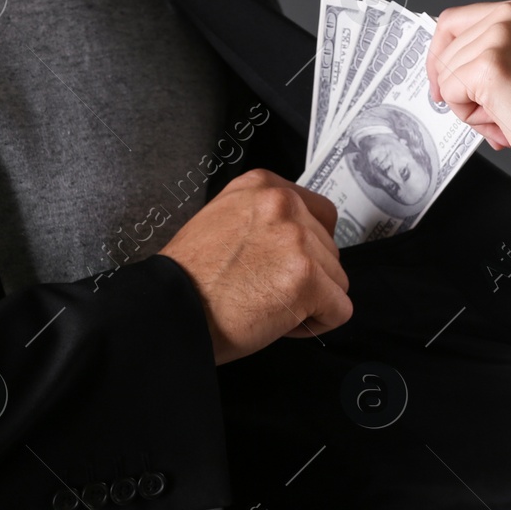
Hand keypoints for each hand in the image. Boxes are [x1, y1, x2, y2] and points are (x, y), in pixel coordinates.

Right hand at [160, 169, 352, 364]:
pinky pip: (339, 310)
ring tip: (266, 305)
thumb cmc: (190, 277)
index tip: (282, 265)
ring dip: (310, 300)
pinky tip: (279, 322)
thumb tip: (301, 239)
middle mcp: (283, 203)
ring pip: (337, 280)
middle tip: (264, 290)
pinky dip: (316, 325)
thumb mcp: (223, 220)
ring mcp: (297, 239)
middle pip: (331, 249)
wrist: (171, 309)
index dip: (307, 248)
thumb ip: (264, 219)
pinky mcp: (307, 278)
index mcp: (263, 185)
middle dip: (307, 276)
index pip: (321, 213)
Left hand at [425, 0, 510, 202]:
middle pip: (445, 49)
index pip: (453, 22)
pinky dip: (469, 117)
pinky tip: (503, 120)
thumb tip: (445, 62)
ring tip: (506, 115)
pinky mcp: (490, 66)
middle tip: (491, 111)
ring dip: (468, 106)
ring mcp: (500, 37)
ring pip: (445, 75)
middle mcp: (510, 16)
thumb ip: (489, 53)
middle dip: (459, 89)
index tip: (439, 81)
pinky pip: (449, 94)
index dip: (440, 56)